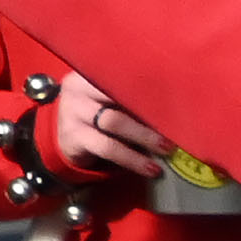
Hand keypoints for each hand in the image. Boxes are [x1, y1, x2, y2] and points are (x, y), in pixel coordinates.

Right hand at [52, 69, 170, 178]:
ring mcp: (73, 112)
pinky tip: (150, 168)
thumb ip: (129, 92)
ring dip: (144, 136)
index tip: (175, 92)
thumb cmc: (97, 110)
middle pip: (116, 93)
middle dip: (148, 108)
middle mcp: (78, 89)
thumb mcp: (106, 95)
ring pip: (114, 121)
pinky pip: (108, 147)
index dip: (147, 82)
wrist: (64, 134)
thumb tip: (175, 102)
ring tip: (167, 149)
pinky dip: (132, 158)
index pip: (120, 72)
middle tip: (176, 121)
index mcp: (90, 73)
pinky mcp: (74, 137)